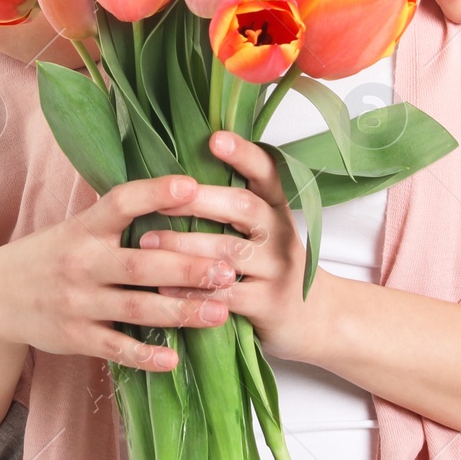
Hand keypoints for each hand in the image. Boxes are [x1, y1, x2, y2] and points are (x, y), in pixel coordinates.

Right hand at [0, 174, 235, 370]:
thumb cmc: (53, 255)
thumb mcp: (77, 226)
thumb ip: (119, 217)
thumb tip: (181, 193)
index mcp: (84, 228)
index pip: (121, 203)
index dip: (155, 193)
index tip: (192, 186)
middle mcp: (81, 263)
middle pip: (139, 264)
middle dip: (186, 267)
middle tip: (228, 269)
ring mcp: (78, 302)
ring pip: (135, 308)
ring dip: (180, 310)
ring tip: (220, 311)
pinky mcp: (76, 337)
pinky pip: (115, 347)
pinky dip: (144, 355)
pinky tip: (174, 359)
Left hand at [136, 131, 334, 363]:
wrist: (314, 320)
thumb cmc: (271, 265)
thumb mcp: (264, 230)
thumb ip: (231, 206)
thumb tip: (171, 179)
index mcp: (275, 206)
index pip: (266, 172)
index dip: (243, 154)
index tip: (215, 139)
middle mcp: (281, 232)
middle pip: (243, 206)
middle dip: (199, 200)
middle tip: (160, 199)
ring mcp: (277, 268)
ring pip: (229, 252)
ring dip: (184, 246)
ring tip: (146, 242)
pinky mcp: (269, 304)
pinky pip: (225, 295)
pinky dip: (192, 291)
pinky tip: (164, 288)